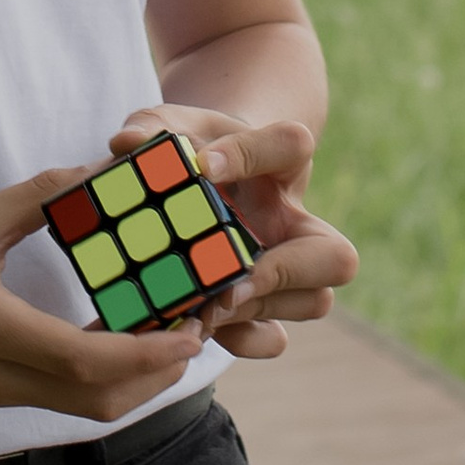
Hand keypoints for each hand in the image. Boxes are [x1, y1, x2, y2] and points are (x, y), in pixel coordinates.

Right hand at [0, 170, 209, 424]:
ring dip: (134, 380)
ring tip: (167, 333)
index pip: (87, 362)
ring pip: (84, 408)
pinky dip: (103, 378)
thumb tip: (100, 172)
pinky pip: (62, 398)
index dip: (148, 353)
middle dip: (157, 374)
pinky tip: (120, 339)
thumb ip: (38, 196)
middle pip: (98, 401)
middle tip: (194, 329)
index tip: (191, 330)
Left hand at [106, 102, 356, 362]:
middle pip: (338, 257)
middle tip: (227, 283)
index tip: (204, 167)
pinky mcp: (260, 306)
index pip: (291, 144)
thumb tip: (126, 143)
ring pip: (313, 303)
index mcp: (279, 161)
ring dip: (254, 311)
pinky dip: (238, 338)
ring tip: (201, 309)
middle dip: (282, 275)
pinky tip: (196, 325)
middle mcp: (296, 221)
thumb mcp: (171, 125)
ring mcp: (286, 269)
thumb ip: (152, 127)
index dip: (251, 157)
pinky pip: (274, 338)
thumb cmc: (191, 146)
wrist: (201, 175)